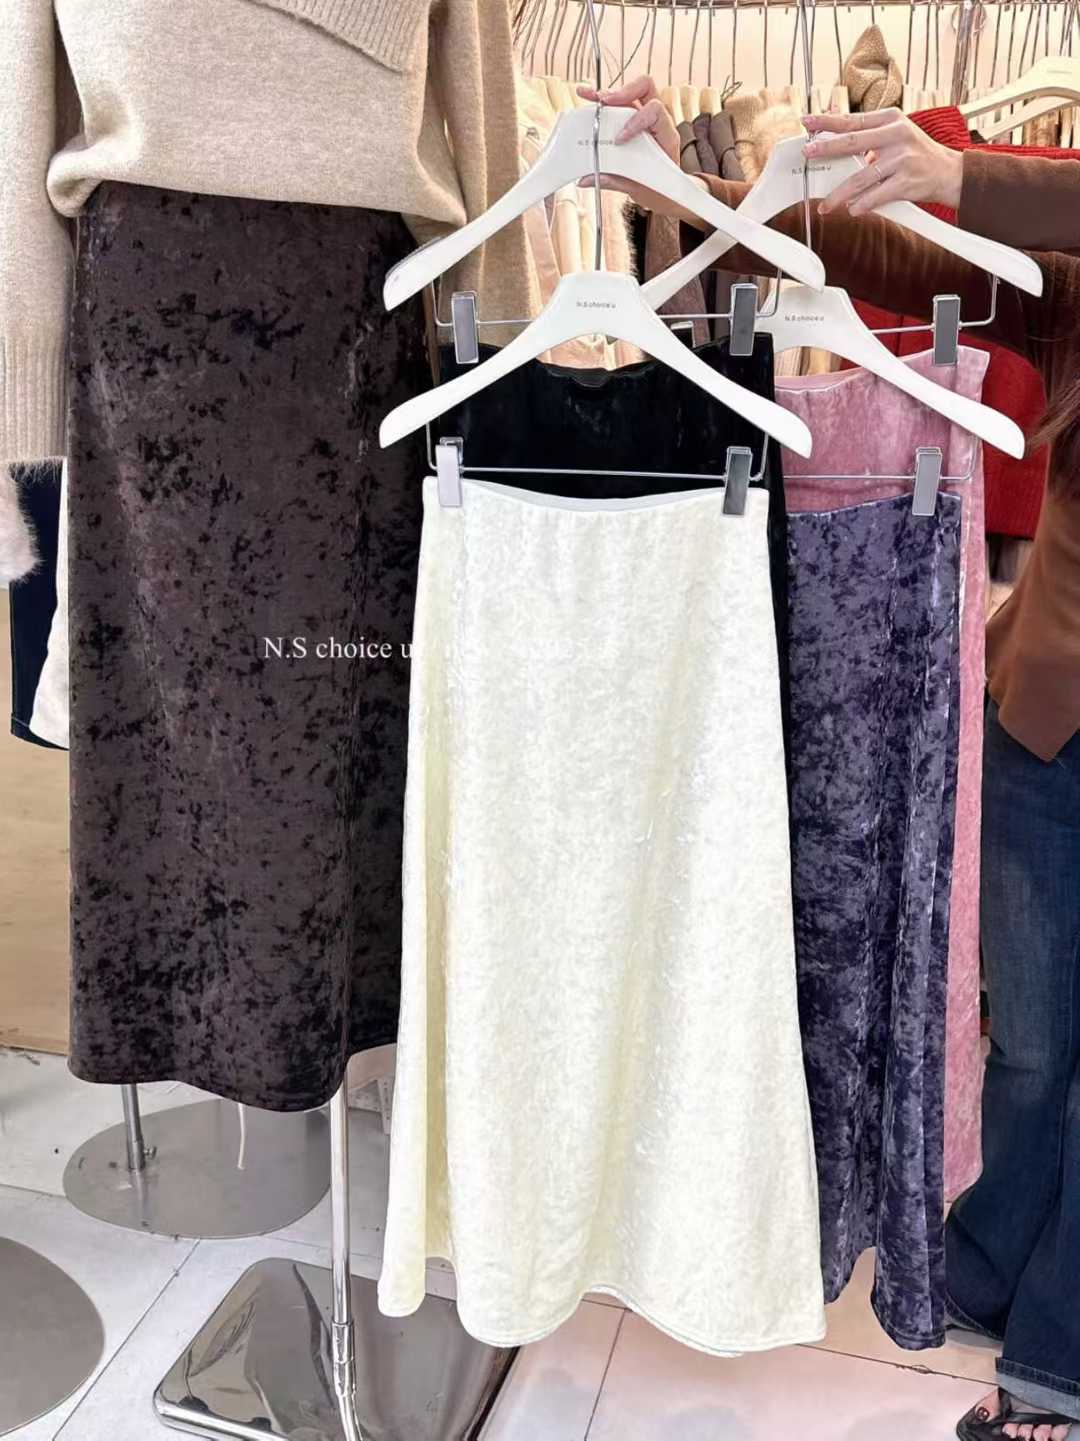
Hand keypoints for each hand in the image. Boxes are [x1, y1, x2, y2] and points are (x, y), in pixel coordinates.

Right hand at [576, 75, 710, 219]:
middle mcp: (657, 121)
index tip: (619, 139)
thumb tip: (587, 179)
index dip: (635, 120)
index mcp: (666, 135)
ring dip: (608, 93)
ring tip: (588, 96)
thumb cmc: (658, 188)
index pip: (655, 111)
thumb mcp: (639, 188)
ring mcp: (644, 119)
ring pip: (630, 92)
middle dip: (622, 92)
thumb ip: (614, 181)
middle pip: (645, 89)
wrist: (666, 193)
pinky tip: (588, 98)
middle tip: (603, 102)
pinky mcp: (632, 121)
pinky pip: (620, 105)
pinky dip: (603, 100)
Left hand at [803, 109, 963, 214]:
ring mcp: (902, 159)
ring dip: (840, 194)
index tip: (807, 121)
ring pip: (861, 178)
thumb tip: (834, 126)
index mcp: (891, 119)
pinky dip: (861, 205)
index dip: (828, 121)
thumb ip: (869, 132)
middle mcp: (897, 135)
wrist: (948, 172)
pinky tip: (852, 210)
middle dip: (827, 148)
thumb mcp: (896, 133)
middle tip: (808, 153)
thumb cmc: (915, 153)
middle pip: (853, 142)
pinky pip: (876, 196)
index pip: (853, 120)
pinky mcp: (906, 182)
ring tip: (825, 206)